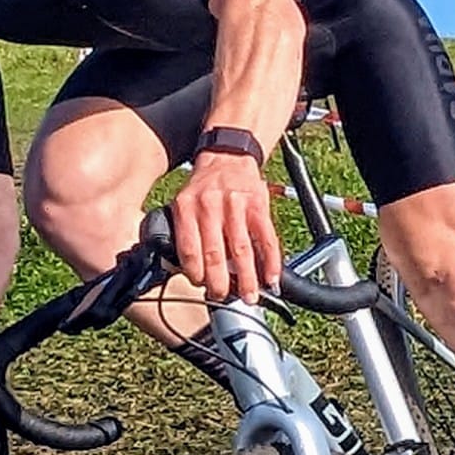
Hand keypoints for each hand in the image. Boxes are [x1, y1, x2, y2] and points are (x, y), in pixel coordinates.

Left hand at [171, 154, 281, 301]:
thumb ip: (184, 233)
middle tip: (222, 298)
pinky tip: (271, 278)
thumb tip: (185, 271)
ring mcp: (236, 205)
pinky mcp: (259, 205)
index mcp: (186, 208)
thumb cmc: (204, 188)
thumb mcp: (183, 203)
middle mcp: (210, 205)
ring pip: (242, 250)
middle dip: (219, 283)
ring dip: (246, 279)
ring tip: (248, 297)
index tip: (201, 286)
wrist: (228, 156)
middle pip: (214, 254)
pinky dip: (270, 262)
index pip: (189, 250)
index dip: (195, 274)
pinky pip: (266, 238)